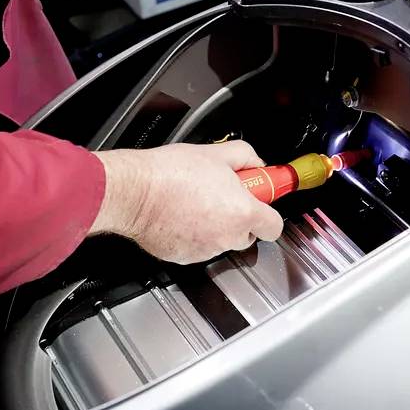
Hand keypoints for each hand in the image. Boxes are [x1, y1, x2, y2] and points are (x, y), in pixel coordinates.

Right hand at [90, 141, 284, 263]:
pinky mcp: (184, 257)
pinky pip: (198, 247)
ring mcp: (206, 250)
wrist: (136, 192)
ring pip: (221, 241)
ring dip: (216, 226)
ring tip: (196, 202)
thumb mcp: (216, 153)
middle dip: (240, 218)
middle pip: (247, 235)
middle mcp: (227, 237)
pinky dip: (194, 235)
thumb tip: (255, 163)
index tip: (260, 202)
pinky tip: (181, 215)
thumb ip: (246, 156)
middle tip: (223, 196)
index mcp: (242, 213)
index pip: (274, 226)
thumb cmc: (171, 173)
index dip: (268, 213)